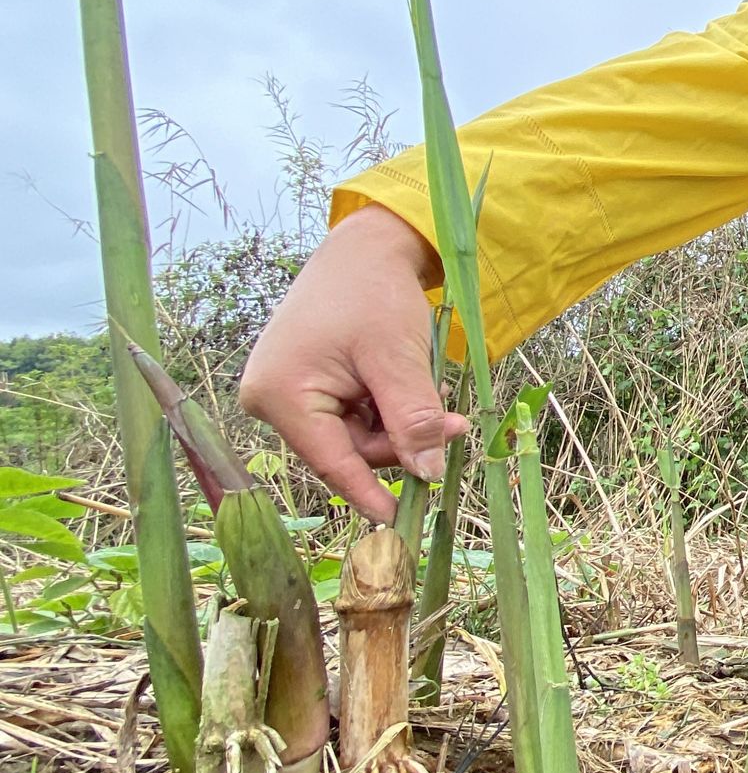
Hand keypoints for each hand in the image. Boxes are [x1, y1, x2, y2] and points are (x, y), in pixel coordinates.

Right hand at [238, 205, 467, 521]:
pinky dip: (383, 409)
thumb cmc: (375, 292)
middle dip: (400, 441)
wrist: (364, 249)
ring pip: (354, 437)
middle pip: (346, 451)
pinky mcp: (304, 388)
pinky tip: (400, 381)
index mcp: (280, 395)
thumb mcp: (398, 358)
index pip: (331, 462)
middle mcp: (270, 400)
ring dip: (396, 424)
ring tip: (424, 385)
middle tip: (453, 425)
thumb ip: (412, 418)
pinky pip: (351, 417)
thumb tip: (428, 474)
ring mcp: (285, 394)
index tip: (400, 523)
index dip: (369, 493)